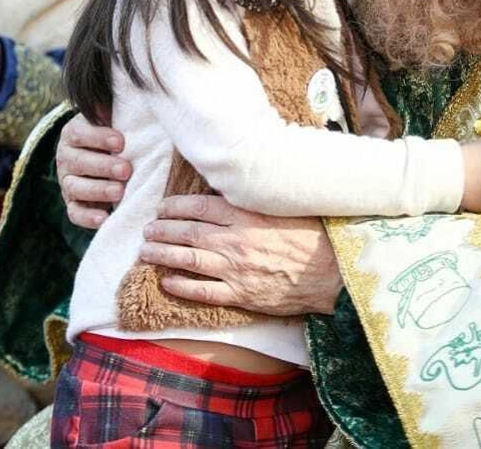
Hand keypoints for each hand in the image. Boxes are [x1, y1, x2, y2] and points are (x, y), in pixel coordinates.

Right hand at [56, 113, 129, 228]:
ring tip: (120, 191)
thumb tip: (116, 100)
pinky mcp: (73, 204)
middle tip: (126, 169)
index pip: (80, 133)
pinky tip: (104, 218)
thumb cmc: (115, 137)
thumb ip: (114, 112)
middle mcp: (65, 158)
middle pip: (78, 162)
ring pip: (76, 187)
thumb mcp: (113, 121)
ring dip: (98, 190)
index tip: (121, 142)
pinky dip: (87, 217)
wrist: (105, 157)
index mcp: (72, 134)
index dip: (99, 138)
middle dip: (103, 166)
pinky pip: (75, 213)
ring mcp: (67, 182)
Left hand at [140, 195, 342, 316]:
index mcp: (247, 215)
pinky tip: (166, 281)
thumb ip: (256, 199)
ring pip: (189, 259)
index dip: (175, 207)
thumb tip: (234, 185)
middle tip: (146, 229)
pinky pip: (204, 291)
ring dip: (163, 254)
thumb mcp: (285, 207)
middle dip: (162, 230)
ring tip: (146, 251)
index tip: (162, 207)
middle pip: (188, 232)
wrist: (334, 274)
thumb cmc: (313, 236)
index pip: (200, 206)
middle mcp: (236, 240)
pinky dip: (182, 286)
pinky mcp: (242, 294)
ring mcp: (237, 269)